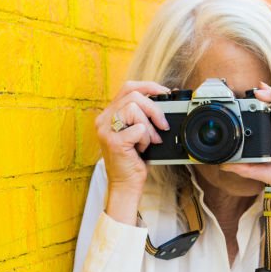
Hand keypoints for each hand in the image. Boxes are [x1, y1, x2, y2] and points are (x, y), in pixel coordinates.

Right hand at [95, 80, 171, 222]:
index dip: (148, 86)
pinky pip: (138, 128)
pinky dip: (146, 139)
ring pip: (134, 109)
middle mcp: (104, 119)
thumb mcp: (138, 132)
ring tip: (149, 142)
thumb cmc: (133, 159)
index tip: (165, 93)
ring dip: (149, 127)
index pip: (128, 87)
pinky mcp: (113, 141)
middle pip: (133, 95)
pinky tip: (141, 149)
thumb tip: (166, 97)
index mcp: (109, 114)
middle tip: (162, 125)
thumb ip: (144, 115)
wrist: (125, 184)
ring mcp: (106, 130)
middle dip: (154, 109)